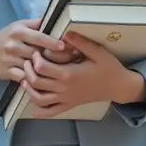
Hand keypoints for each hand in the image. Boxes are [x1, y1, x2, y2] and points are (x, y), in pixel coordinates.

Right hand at [0, 19, 67, 82]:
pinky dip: (34, 79)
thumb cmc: (6, 37)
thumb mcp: (18, 26)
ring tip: (61, 71)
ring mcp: (9, 60)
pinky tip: (45, 80)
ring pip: (32, 67)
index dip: (52, 42)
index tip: (65, 46)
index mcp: (18, 32)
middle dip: (54, 58)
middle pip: (37, 54)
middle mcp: (13, 45)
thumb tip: (55, 17)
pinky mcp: (7, 73)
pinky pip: (24, 78)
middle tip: (69, 60)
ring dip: (46, 70)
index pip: (38, 37)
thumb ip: (36, 23)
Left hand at [21, 32, 143, 118]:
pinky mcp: (69, 106)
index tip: (37, 50)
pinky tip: (33, 108)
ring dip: (29, 89)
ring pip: (39, 99)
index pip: (42, 68)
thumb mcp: (98, 51)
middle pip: (36, 82)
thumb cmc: (108, 67)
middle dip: (28, 71)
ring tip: (27, 78)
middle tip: (28, 61)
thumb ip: (80, 42)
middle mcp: (65, 88)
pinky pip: (51, 112)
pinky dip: (39, 112)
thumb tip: (65, 33)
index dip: (35, 59)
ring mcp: (66, 99)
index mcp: (69, 74)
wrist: (118, 86)